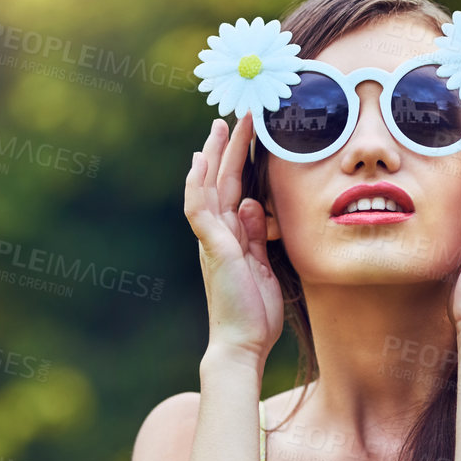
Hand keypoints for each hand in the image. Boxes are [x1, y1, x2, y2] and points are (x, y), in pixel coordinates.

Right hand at [184, 114, 282, 361]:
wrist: (242, 344)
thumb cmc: (254, 313)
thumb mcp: (262, 266)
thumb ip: (257, 235)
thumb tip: (253, 204)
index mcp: (231, 237)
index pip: (234, 191)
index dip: (239, 162)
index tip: (245, 136)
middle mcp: (217, 234)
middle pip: (220, 181)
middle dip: (226, 148)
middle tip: (231, 116)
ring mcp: (212, 240)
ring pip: (209, 187)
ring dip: (215, 155)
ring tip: (222, 125)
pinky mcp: (212, 248)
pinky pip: (199, 209)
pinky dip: (198, 183)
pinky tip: (201, 161)